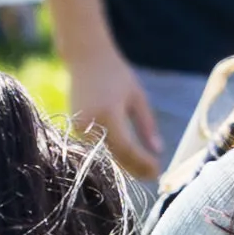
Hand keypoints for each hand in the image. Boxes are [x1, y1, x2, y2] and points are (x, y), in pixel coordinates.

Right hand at [65, 46, 166, 178]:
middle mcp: (90, 122)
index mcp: (108, 113)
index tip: (158, 170)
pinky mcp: (74, 127)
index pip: (127, 148)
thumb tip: (159, 150)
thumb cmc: (116, 74)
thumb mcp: (137, 96)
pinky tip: (127, 161)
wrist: (86, 58)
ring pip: (104, 155)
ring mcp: (79, 126)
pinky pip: (95, 148)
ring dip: (124, 166)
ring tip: (145, 172)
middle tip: (154, 176)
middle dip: (135, 169)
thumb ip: (147, 124)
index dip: (142, 162)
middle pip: (114, 156)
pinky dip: (112, 157)